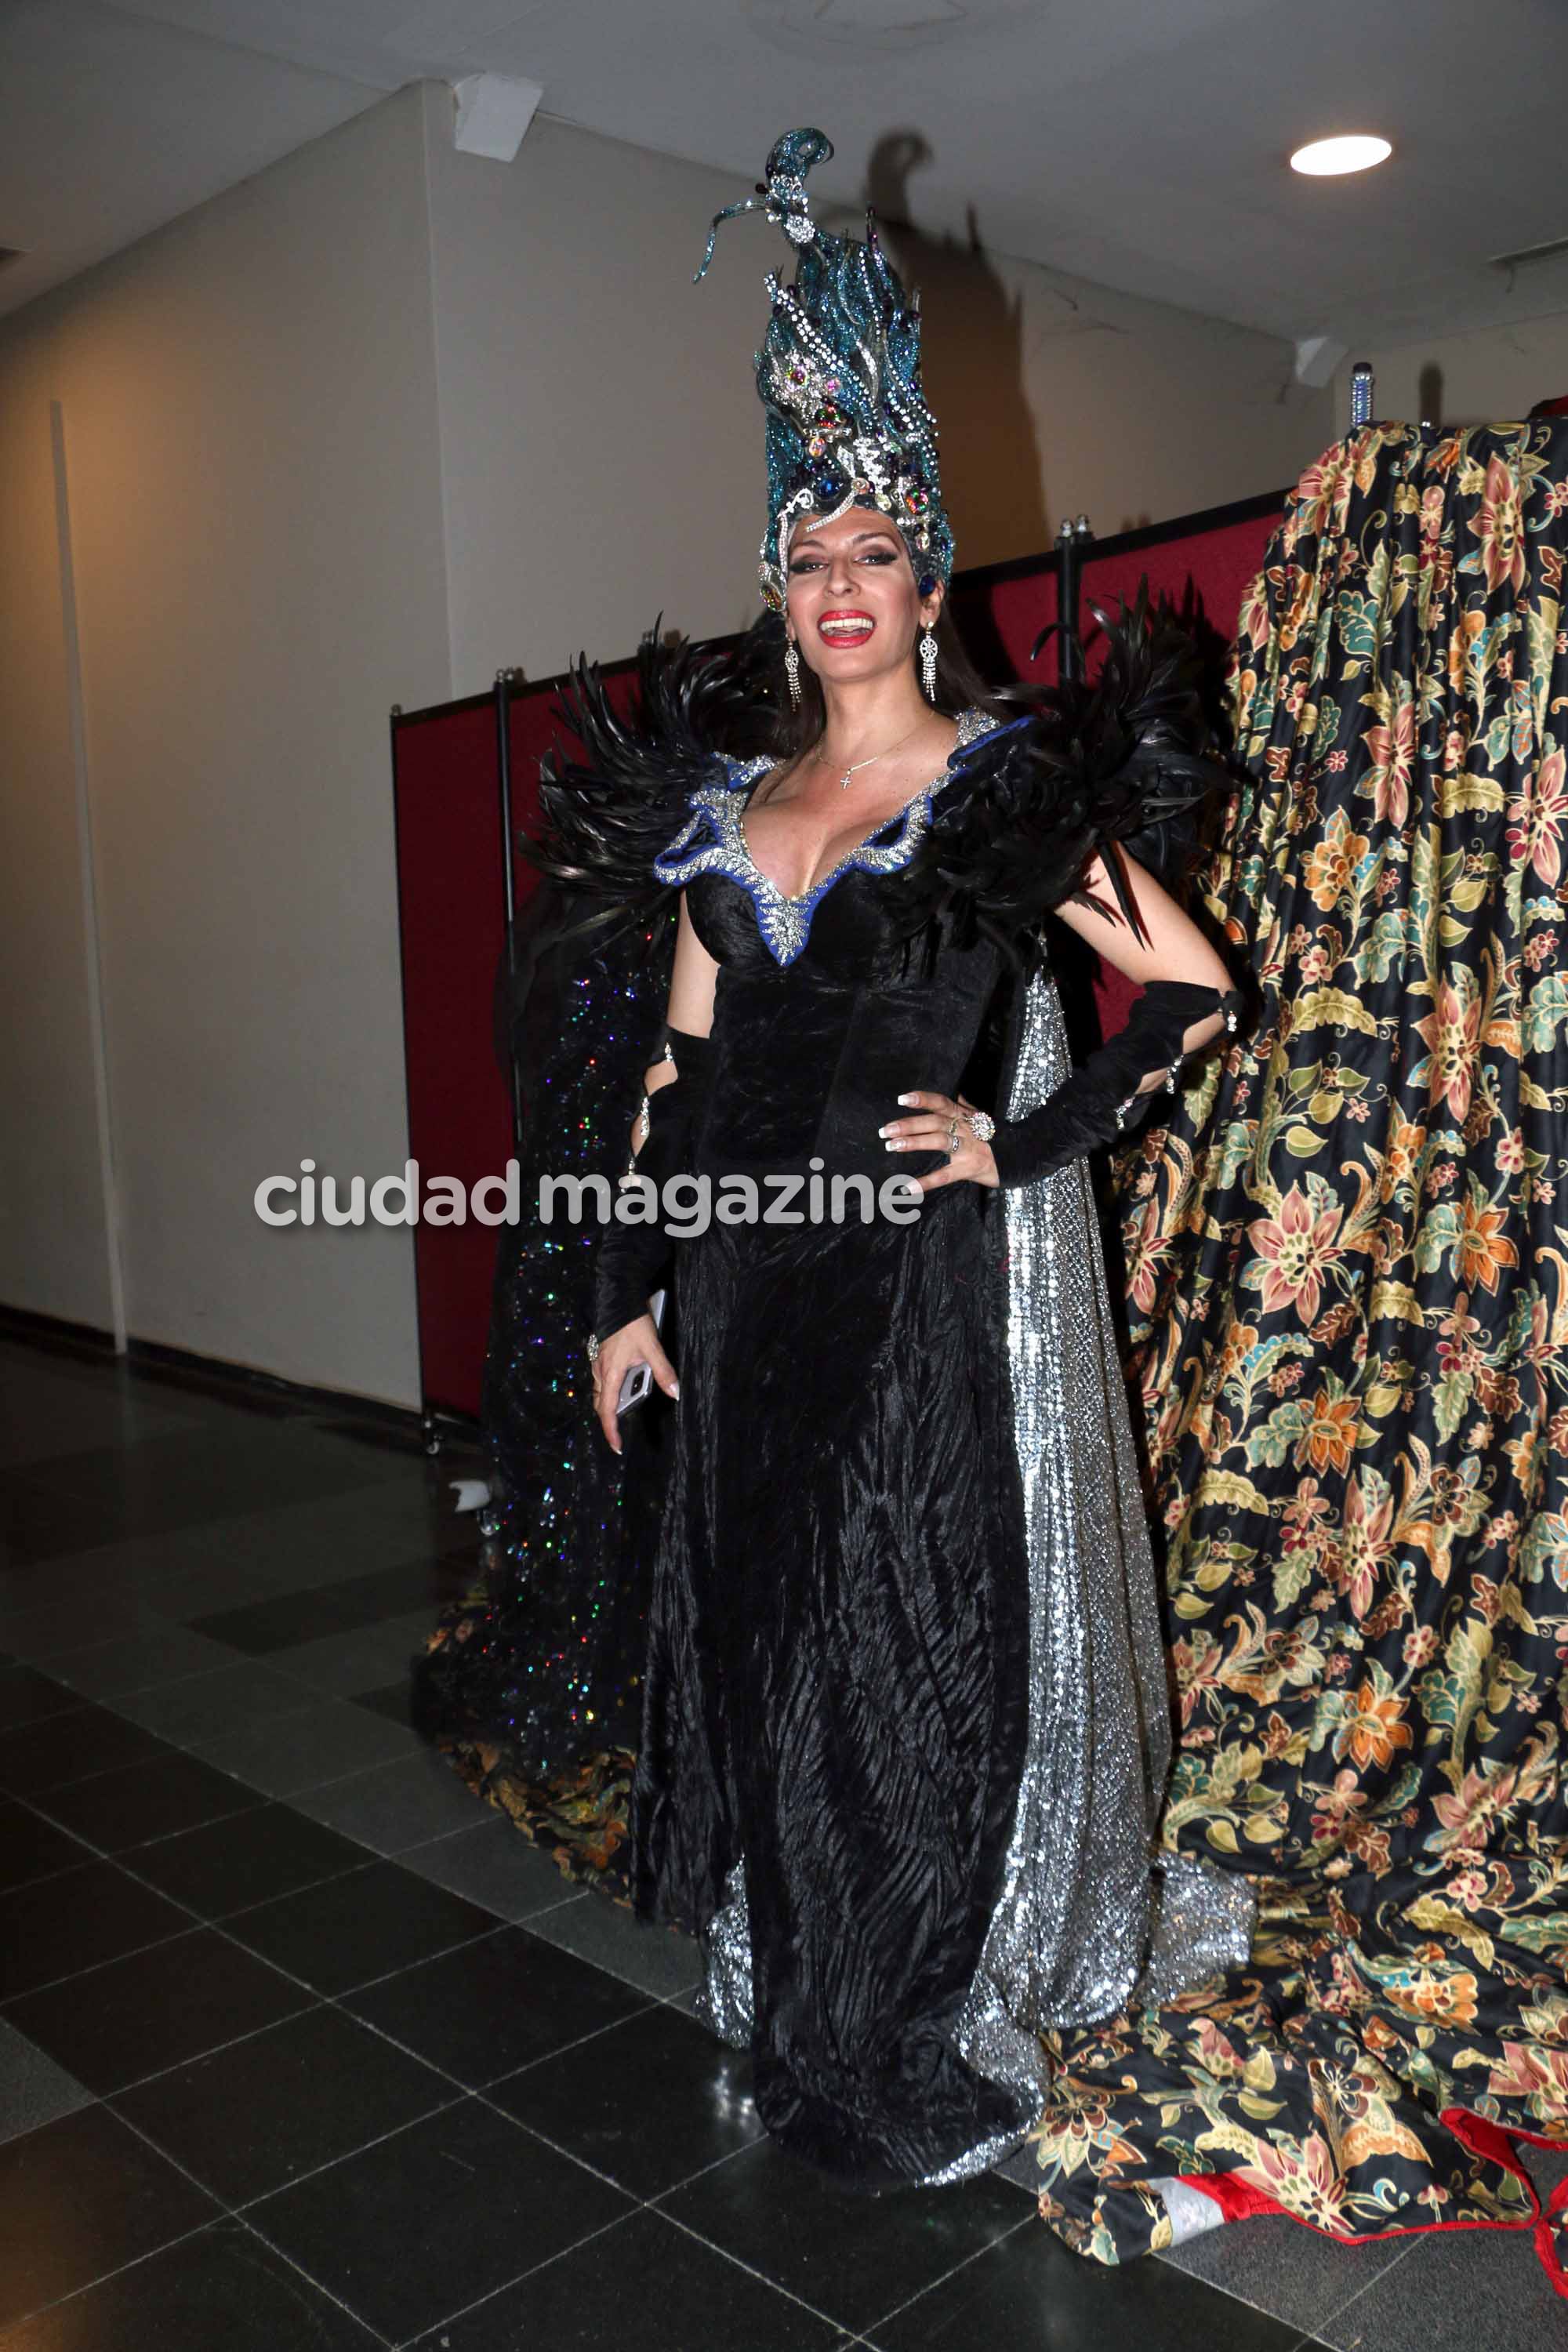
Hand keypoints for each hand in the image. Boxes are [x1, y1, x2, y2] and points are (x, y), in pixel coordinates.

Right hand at [590, 1311, 677, 1455]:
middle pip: (600, 1403)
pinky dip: (611, 1387)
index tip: (617, 1446)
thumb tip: (675, 1392)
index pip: (606, 1410)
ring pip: (600, 1390)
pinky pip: (602, 1378)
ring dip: (610, 1401)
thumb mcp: (652, 1348)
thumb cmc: (634, 1322)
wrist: (619, 1298)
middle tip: (622, 1430)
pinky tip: (625, 1381)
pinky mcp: (600, 1354)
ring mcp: (598, 1361)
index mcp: (611, 1372)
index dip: (611, 1430)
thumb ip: (663, 1371)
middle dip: (610, 1418)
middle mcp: (600, 1370)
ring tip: (626, 1406)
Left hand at [878, 1091, 998, 1193]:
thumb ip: (964, 1105)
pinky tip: (907, 1188)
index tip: (901, 1099)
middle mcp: (964, 1129)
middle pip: (934, 1122)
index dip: (922, 1099)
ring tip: (891, 1146)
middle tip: (885, 1130)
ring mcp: (967, 1149)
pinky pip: (944, 1176)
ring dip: (914, 1143)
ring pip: (938, 1142)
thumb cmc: (992, 1136)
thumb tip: (953, 1091)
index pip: (941, 1103)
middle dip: (908, 1125)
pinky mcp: (967, 1169)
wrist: (1016, 1157)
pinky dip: (926, 1182)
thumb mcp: (980, 1117)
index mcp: (963, 1116)